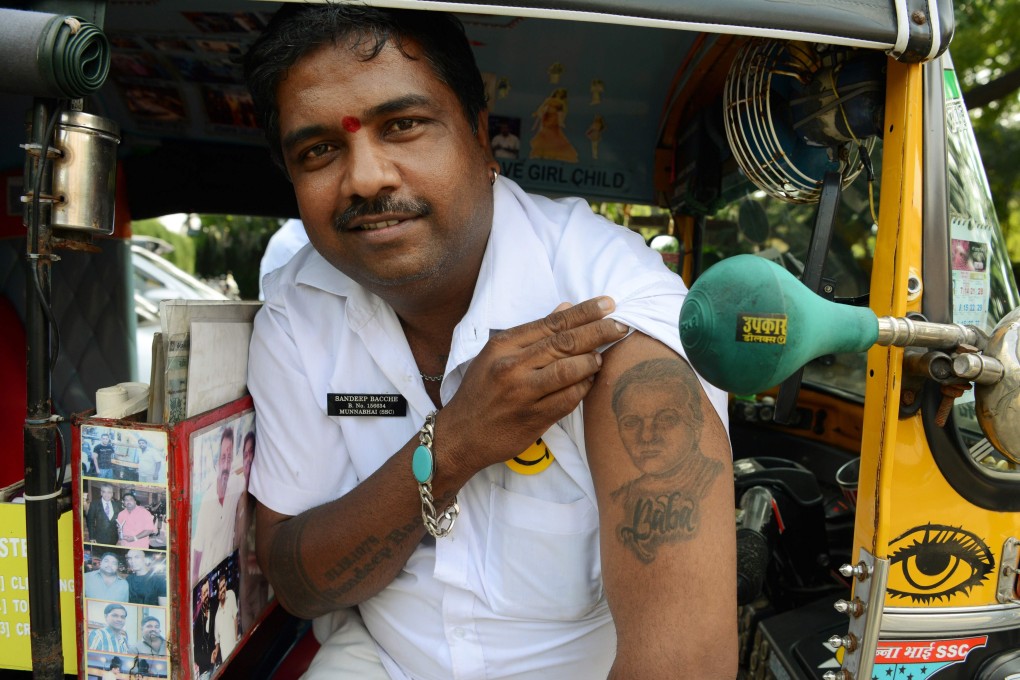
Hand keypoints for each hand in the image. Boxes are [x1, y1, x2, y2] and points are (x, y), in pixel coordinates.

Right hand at [438, 296, 626, 473]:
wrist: (460, 435)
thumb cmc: (481, 391)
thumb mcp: (497, 355)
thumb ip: (532, 333)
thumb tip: (565, 308)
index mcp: (503, 345)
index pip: (552, 323)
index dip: (584, 312)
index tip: (608, 304)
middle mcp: (512, 367)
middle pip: (564, 343)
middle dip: (598, 332)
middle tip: (621, 326)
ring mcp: (523, 394)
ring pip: (569, 370)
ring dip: (592, 361)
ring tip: (603, 356)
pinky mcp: (533, 418)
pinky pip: (569, 399)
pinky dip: (584, 388)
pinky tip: (591, 381)